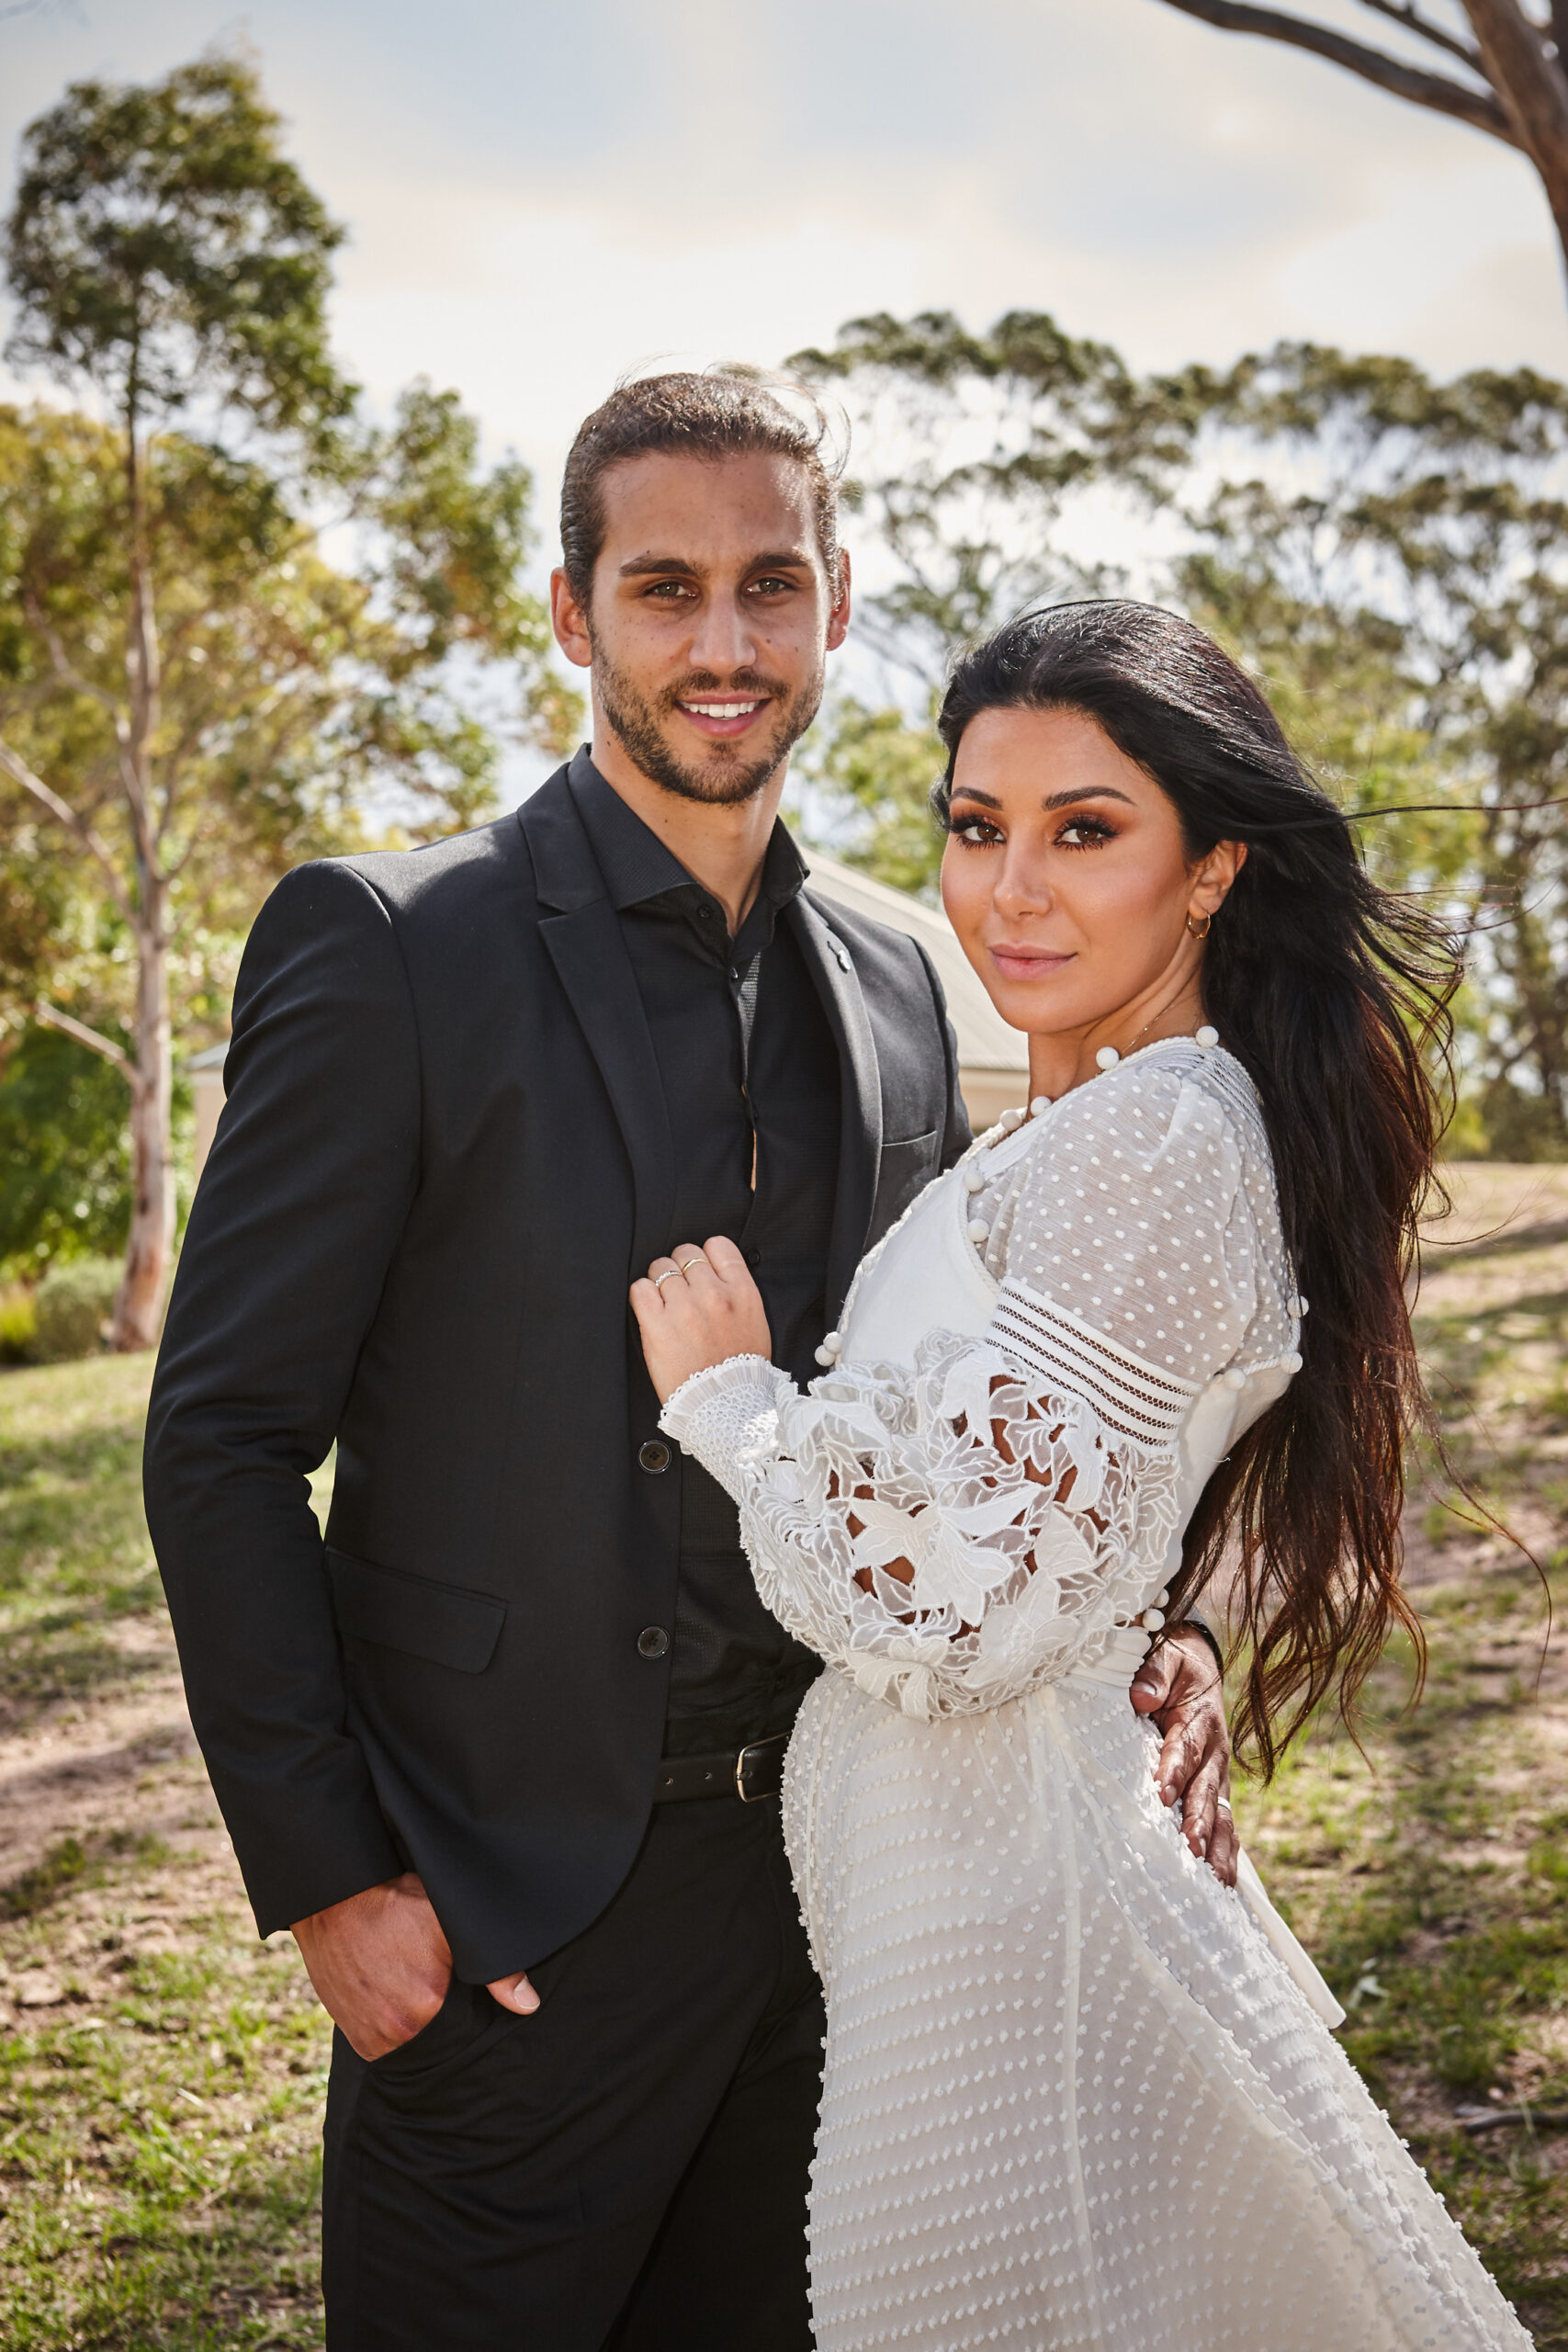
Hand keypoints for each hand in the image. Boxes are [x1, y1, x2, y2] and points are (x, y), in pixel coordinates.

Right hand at [291, 1872, 538, 2058]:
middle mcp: (396, 2033)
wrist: (335, 1897)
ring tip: (417, 1987)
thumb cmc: (396, 1903)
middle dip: (447, 2018)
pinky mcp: (354, 2037)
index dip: (473, 2009)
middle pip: (441, 2038)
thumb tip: (528, 2005)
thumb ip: (495, 1969)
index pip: (468, 2028)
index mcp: (426, 2007)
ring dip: (419, 2024)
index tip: (465, 1988)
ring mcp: (371, 2038)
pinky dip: (396, 2026)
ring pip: (413, 2042)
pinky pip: (388, 2043)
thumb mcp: (450, 1924)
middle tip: (439, 1982)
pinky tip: (400, 1997)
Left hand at [630, 1237, 771, 1402]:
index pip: (718, 1245)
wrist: (726, 1408)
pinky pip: (640, 1289)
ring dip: (660, 1282)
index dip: (706, 1255)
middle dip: (681, 1268)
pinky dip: (642, 1294)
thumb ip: (736, 1293)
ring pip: (661, 1267)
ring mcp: (684, 1308)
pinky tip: (650, 1309)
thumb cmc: (741, 1372)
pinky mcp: (657, 1325)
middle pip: (686, 1253)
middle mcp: (714, 1294)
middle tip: (681, 1291)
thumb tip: (716, 1274)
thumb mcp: (754, 1323)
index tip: (701, 1269)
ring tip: (665, 1304)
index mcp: (742, 1292)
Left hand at [1129, 1628, 1237, 1887]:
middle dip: (1199, 1819)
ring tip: (1215, 1879)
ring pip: (1222, 1812)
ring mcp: (1219, 1772)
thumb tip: (1140, 1696)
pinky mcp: (1217, 1786)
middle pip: (1207, 1788)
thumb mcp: (1165, 1656)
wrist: (1200, 1663)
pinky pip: (1226, 1821)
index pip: (1185, 1747)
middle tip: (1191, 1847)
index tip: (1163, 1794)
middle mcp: (1215, 1750)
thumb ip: (1154, 1673)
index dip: (1175, 1770)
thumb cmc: (1174, 1663)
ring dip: (1217, 1843)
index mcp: (1199, 1718)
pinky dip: (1226, 1850)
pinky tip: (1224, 1882)